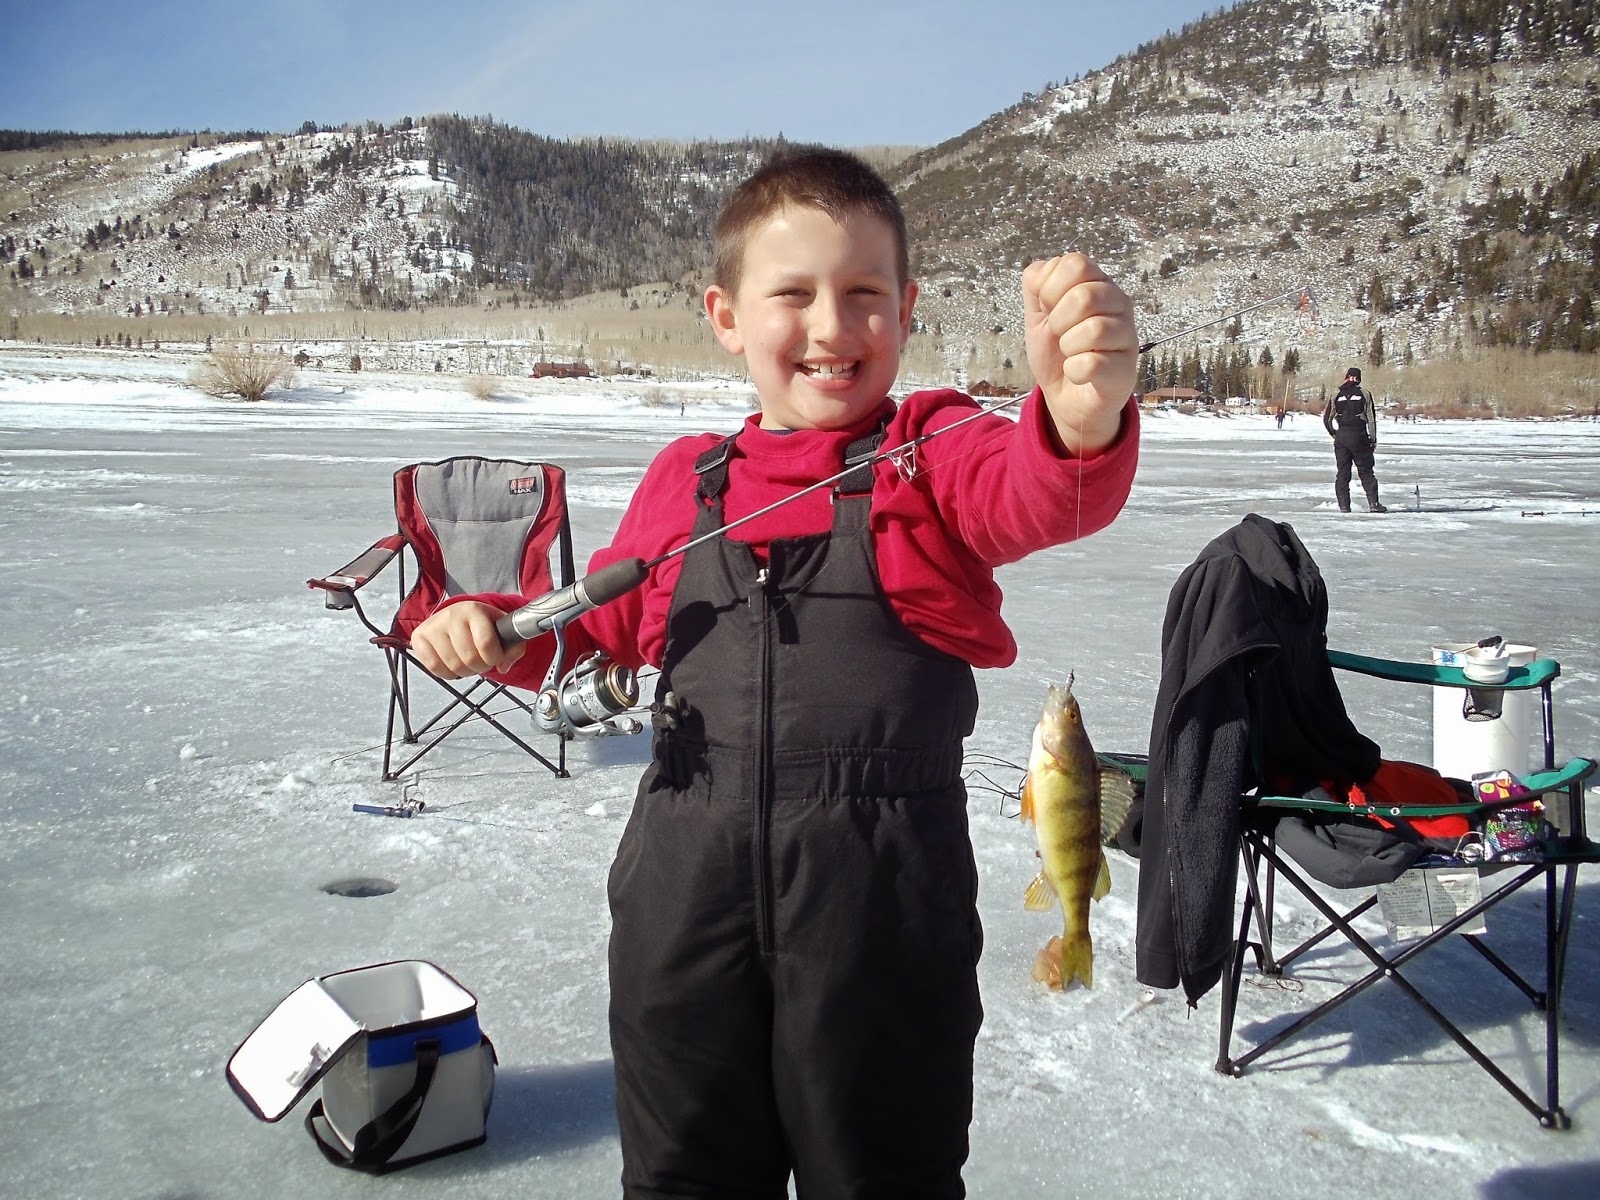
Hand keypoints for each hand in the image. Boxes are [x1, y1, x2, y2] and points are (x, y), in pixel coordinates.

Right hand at [409, 601, 526, 678]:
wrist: (458, 616)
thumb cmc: (483, 626)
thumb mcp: (504, 631)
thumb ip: (514, 648)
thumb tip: (503, 667)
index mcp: (475, 610)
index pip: (486, 643)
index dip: (495, 658)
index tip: (495, 657)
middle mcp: (451, 614)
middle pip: (469, 658)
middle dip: (480, 667)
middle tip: (480, 661)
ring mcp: (433, 625)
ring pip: (453, 665)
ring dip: (464, 672)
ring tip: (467, 662)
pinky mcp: (419, 637)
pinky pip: (434, 667)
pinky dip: (447, 673)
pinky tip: (452, 664)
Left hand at [1023, 254, 1137, 454]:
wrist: (1064, 396)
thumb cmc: (1056, 352)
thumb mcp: (1036, 314)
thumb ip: (1035, 286)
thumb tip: (1041, 271)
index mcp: (1097, 285)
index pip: (1076, 264)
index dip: (1051, 287)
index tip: (1049, 308)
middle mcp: (1119, 305)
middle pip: (1085, 295)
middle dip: (1058, 320)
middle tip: (1060, 334)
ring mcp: (1127, 337)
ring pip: (1094, 330)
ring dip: (1068, 346)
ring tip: (1071, 353)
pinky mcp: (1125, 371)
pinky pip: (1092, 364)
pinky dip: (1074, 371)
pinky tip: (1078, 373)